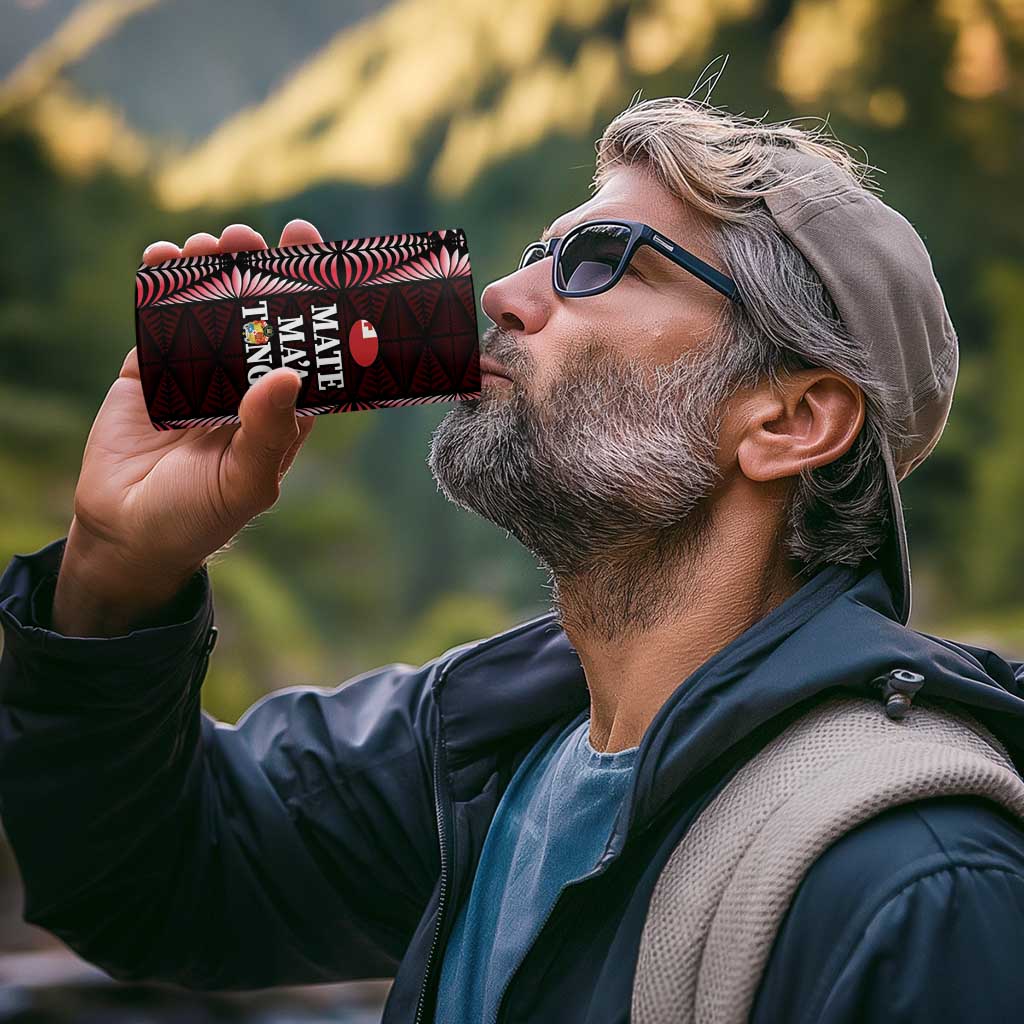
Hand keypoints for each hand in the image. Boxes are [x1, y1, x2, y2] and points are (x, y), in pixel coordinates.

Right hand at [52, 220, 323, 635]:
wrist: (127, 534)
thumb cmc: (200, 517)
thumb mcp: (245, 482)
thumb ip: (269, 432)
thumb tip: (289, 373)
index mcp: (281, 408)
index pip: (307, 345)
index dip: (315, 301)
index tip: (316, 255)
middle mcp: (245, 383)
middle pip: (260, 315)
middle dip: (261, 271)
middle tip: (258, 236)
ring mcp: (198, 373)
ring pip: (211, 308)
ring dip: (213, 270)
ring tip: (212, 242)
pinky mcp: (151, 370)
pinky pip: (159, 320)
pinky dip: (159, 286)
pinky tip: (162, 257)